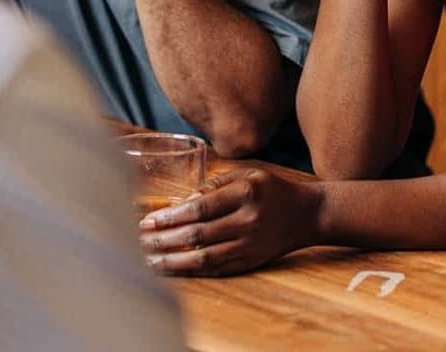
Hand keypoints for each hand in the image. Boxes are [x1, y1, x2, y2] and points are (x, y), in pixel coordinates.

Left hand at [137, 167, 321, 276]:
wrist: (307, 214)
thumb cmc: (272, 189)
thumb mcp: (248, 174)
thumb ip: (215, 184)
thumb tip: (181, 201)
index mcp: (246, 193)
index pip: (200, 208)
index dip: (171, 217)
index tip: (148, 221)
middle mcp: (248, 221)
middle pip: (197, 235)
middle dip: (163, 240)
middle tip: (138, 241)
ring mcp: (250, 245)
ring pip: (203, 258)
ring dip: (172, 261)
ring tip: (148, 260)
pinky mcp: (251, 262)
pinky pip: (216, 269)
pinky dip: (191, 271)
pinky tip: (172, 268)